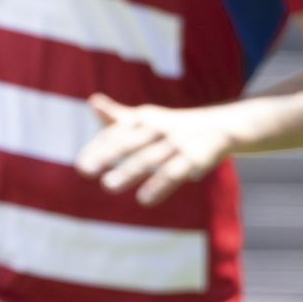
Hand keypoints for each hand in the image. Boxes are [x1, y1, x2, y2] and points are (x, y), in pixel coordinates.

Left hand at [74, 94, 232, 205]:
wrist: (221, 126)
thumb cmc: (173, 126)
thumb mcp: (146, 119)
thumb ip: (118, 116)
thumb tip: (92, 101)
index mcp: (145, 118)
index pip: (118, 132)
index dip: (99, 147)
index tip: (81, 164)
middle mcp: (160, 127)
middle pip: (130, 141)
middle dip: (108, 154)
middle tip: (83, 170)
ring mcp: (179, 142)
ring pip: (150, 157)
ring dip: (129, 170)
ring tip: (107, 186)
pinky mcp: (196, 157)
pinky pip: (176, 172)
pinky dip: (160, 185)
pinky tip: (144, 199)